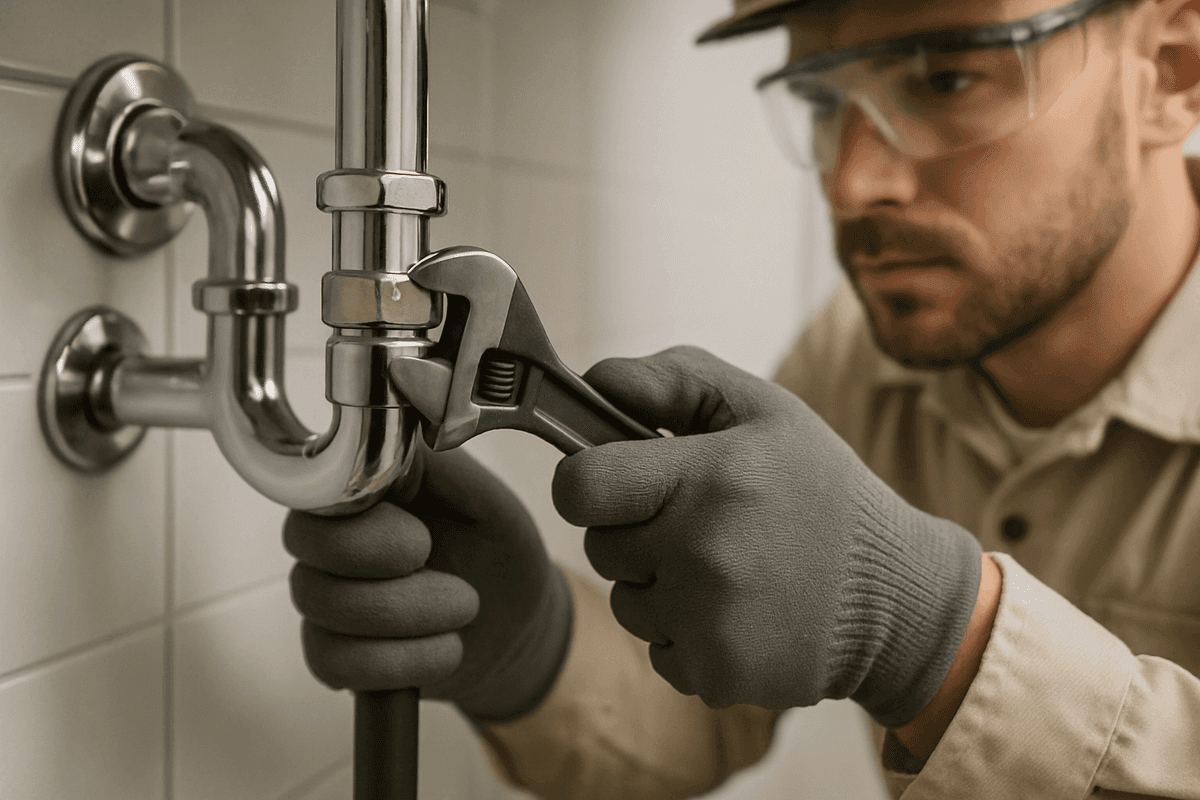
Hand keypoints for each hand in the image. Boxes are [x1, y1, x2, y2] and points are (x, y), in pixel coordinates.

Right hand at [284, 447, 572, 721]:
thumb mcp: (487, 501)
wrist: (517, 624)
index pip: (317, 495)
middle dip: (391, 581)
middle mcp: (330, 544)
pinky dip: (402, 664)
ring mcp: (327, 602)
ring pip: (325, 615)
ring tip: (462, 611)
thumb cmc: (497, 552)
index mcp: (361, 493)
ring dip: (409, 620)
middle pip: (308, 557)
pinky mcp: (336, 656)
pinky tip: (444, 650)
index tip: (421, 542)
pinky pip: (336, 665)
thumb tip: (394, 440)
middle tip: (452, 584)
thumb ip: (438, 467)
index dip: (363, 528)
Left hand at [552, 346, 981, 727]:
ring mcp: (707, 621)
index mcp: (711, 476)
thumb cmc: (822, 491)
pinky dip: (687, 635)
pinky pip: (657, 651)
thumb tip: (595, 382)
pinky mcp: (715, 673)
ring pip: (626, 603)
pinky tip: (740, 612)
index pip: (579, 486)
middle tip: (700, 523)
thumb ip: (676, 379)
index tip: (618, 482)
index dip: (588, 481)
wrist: (896, 595)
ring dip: (659, 588)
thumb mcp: (765, 409)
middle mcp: (703, 552)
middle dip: (636, 532)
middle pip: (601, 546)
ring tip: (729, 569)